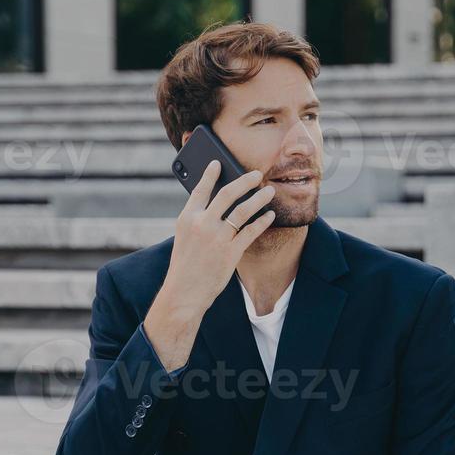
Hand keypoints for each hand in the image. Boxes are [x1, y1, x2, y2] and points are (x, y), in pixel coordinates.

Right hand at [169, 160, 277, 313]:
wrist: (185, 292)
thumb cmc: (185, 265)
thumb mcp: (185, 238)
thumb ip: (197, 220)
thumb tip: (216, 205)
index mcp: (187, 218)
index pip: (200, 190)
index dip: (210, 174)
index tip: (218, 163)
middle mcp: (202, 224)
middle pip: (227, 194)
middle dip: (244, 180)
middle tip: (257, 173)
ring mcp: (218, 238)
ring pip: (243, 210)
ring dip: (259, 198)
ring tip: (269, 191)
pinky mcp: (231, 252)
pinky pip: (251, 231)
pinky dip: (262, 221)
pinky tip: (269, 215)